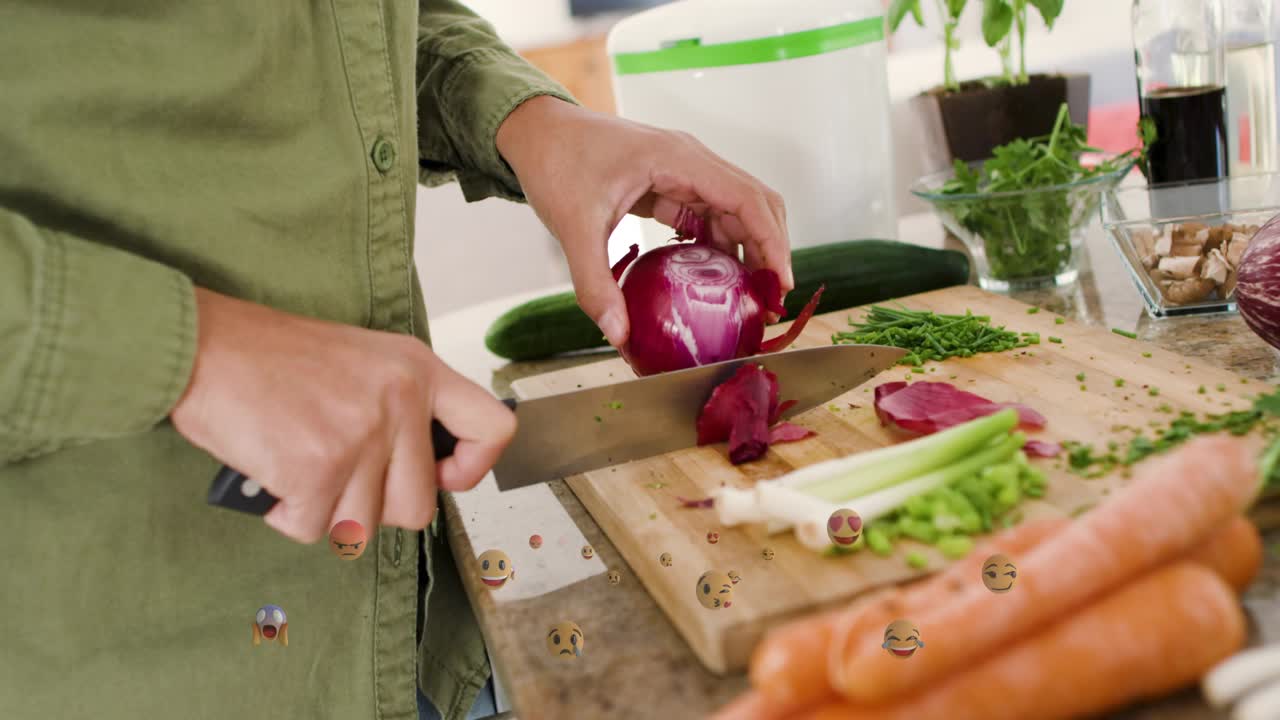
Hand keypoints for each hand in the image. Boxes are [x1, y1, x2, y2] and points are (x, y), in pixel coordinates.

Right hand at [170, 288, 515, 541]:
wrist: (204, 346)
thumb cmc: (271, 356)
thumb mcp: (363, 360)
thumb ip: (402, 407)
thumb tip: (420, 472)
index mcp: (417, 369)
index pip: (493, 429)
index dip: (472, 468)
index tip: (441, 476)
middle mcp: (399, 401)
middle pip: (418, 507)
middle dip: (374, 507)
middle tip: (338, 478)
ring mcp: (360, 436)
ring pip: (364, 526)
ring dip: (326, 512)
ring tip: (299, 469)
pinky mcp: (318, 468)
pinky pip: (314, 529)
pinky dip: (287, 515)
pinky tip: (274, 478)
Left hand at [496, 96, 792, 348]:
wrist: (535, 131)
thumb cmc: (555, 163)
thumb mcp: (574, 227)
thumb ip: (595, 284)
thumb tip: (618, 335)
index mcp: (678, 159)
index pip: (747, 198)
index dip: (772, 241)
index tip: (780, 283)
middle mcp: (691, 160)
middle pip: (755, 202)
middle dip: (770, 250)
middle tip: (771, 299)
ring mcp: (683, 171)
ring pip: (735, 210)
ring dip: (748, 250)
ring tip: (749, 297)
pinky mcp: (670, 184)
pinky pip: (709, 215)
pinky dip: (720, 246)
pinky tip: (714, 280)